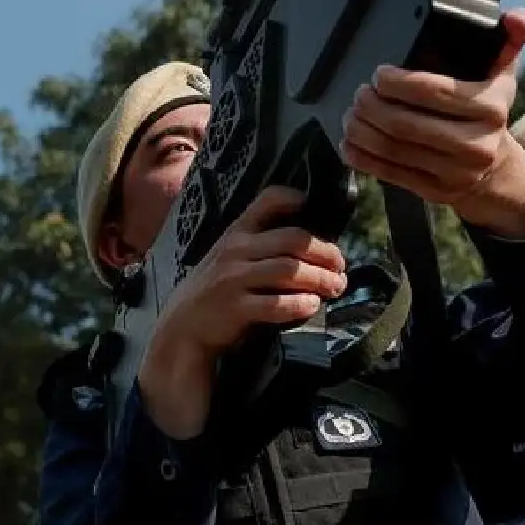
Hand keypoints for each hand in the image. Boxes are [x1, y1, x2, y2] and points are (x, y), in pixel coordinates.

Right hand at [137, 186, 347, 439]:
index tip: (314, 207)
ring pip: (290, 270)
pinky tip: (312, 305)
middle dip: (325, 253)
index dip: (294, 198)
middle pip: (293, 240)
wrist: (184, 326)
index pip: (268, 200)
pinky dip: (300, 304)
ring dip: (320, 279)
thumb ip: (261, 244)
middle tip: (341, 268)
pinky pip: (276, 304)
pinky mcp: (235, 308)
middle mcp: (236, 250)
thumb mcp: (230, 255)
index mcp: (237, 232)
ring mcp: (234, 279)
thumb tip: (314, 243)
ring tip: (335, 288)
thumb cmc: (216, 288)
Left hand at [338, 7, 524, 237]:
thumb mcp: (504, 73)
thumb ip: (510, 38)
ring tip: (352, 114)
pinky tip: (350, 143)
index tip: (379, 74)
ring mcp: (456, 172)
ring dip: (362, 130)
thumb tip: (519, 18)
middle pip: (406, 123)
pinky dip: (363, 157)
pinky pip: (390, 174)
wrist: (494, 168)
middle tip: (359, 94)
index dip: (398, 82)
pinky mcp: (435, 192)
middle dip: (372, 106)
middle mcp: (477, 144)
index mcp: (492, 107)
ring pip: (394, 149)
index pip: (434, 91)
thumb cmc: (487, 110)